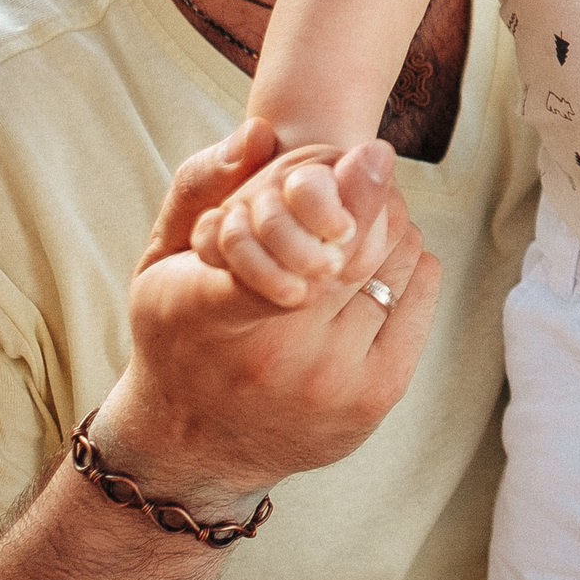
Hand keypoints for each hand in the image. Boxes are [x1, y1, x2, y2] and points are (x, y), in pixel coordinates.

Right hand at [91, 120, 440, 515]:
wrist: (194, 447)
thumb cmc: (178, 331)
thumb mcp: (162, 258)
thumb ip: (200, 185)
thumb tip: (262, 132)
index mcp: (210, 315)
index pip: (280, 247)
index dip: (341, 196)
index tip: (370, 153)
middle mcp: (275, 355)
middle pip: (359, 243)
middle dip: (370, 195)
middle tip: (365, 174)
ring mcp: (330, 382)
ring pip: (395, 263)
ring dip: (388, 229)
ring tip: (364, 226)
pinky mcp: (374, 397)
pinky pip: (417, 297)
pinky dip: (409, 265)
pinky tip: (381, 262)